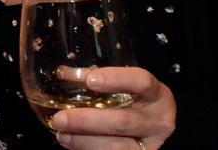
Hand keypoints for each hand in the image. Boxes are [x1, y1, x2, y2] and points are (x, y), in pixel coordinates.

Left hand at [51, 67, 175, 149]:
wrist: (154, 126)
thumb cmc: (135, 100)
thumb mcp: (123, 86)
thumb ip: (95, 78)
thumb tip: (63, 74)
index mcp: (156, 94)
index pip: (141, 82)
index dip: (116, 80)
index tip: (90, 81)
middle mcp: (157, 120)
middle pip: (122, 121)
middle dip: (86, 120)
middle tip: (60, 118)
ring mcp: (151, 144)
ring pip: (118, 146)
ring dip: (84, 141)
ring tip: (62, 135)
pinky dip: (89, 149)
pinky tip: (72, 143)